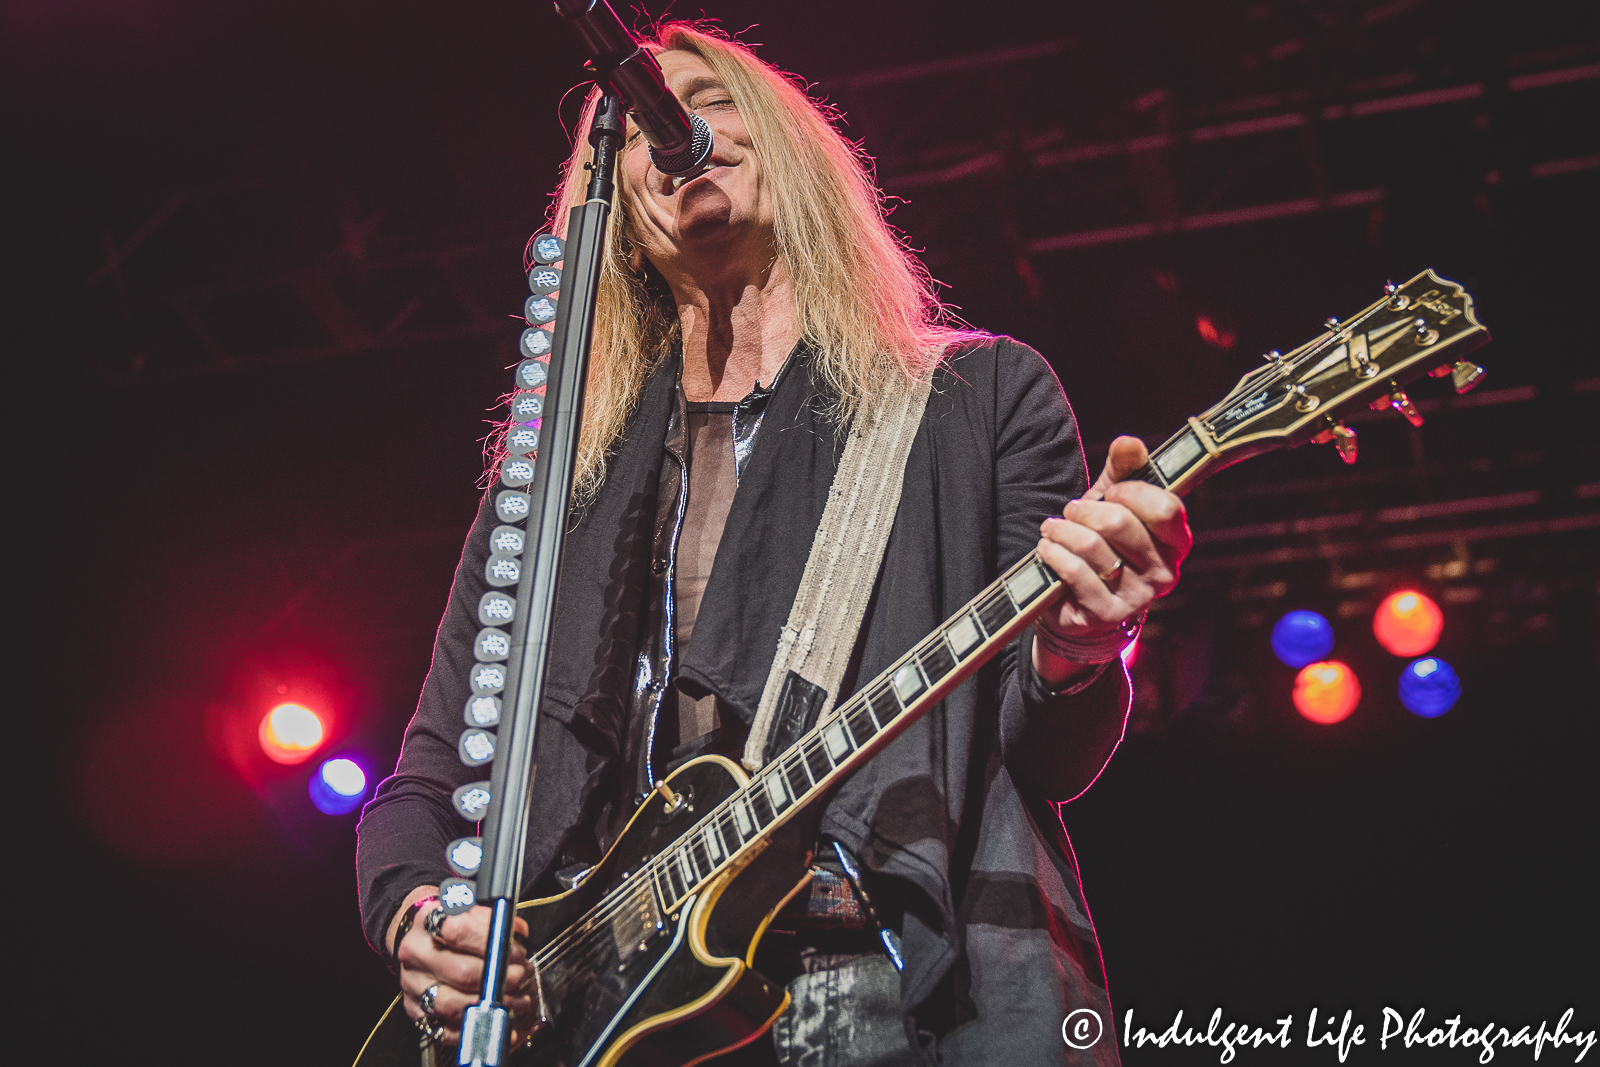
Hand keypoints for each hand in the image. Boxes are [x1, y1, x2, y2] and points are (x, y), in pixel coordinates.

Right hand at [394, 890, 539, 1047]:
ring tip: (517, 998)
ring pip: (453, 1004)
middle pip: (461, 972)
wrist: (421, 939)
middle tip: (522, 974)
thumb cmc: (453, 924)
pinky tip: (498, 1020)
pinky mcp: (416, 1012)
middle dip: (501, 977)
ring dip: (493, 1004)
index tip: (516, 950)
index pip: (459, 930)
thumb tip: (517, 934)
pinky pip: (446, 1028)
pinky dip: (477, 1026)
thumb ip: (495, 918)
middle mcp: (415, 954)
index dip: (494, 942)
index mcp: (427, 921)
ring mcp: (413, 986)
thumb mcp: (471, 909)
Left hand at [1033, 436, 1191, 686]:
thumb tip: (1128, 442)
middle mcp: (1165, 573)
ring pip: (1092, 546)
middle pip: (1120, 523)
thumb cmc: (1103, 546)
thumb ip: (1124, 472)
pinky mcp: (1106, 614)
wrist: (1080, 606)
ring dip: (1062, 531)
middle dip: (1085, 510)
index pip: (1166, 508)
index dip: (1131, 492)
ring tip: (1053, 530)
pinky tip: (1047, 549)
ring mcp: (1137, 597)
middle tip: (1072, 511)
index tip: (1110, 492)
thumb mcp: (1114, 505)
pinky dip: (1053, 554)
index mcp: (1176, 543)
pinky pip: (1074, 572)